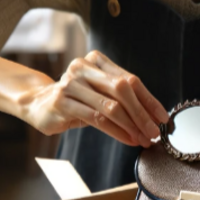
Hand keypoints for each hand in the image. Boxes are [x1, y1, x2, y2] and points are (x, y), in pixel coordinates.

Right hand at [21, 50, 169, 146]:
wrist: (37, 103)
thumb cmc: (76, 99)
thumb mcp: (98, 92)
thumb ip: (120, 96)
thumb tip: (153, 115)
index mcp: (97, 60)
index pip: (130, 79)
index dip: (149, 100)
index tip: (162, 117)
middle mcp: (83, 67)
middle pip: (122, 90)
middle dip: (142, 113)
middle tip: (154, 132)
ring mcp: (71, 83)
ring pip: (110, 106)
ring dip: (131, 125)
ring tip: (142, 138)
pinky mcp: (63, 102)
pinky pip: (96, 119)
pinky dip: (116, 131)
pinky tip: (126, 139)